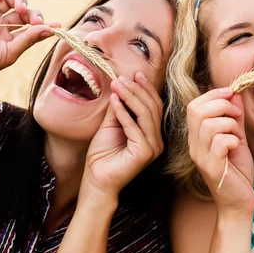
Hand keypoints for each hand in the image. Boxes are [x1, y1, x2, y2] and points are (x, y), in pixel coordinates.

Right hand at [0, 0, 60, 82]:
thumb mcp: (11, 52)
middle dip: (32, 13)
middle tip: (34, 19)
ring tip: (19, 8)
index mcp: (10, 39)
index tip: (57, 25)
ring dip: (18, 0)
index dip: (43, 25)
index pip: (31, 28)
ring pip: (8, 0)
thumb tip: (50, 29)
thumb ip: (29, 39)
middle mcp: (1, 26)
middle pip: (22, 13)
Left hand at [81, 73, 164, 203]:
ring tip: (117, 85)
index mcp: (152, 134)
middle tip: (122, 77)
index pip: (154, 106)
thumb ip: (119, 108)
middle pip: (152, 108)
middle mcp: (157, 141)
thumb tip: (120, 85)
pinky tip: (113, 101)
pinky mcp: (145, 153)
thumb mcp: (111, 124)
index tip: (135, 74)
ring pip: (145, 115)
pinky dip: (123, 112)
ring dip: (130, 97)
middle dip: (137, 90)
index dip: (146, 89)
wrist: (96, 179)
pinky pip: (134, 127)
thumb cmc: (103, 154)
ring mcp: (153, 148)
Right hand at [187, 87, 253, 217]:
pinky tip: (237, 148)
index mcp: (197, 137)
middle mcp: (194, 146)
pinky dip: (234, 140)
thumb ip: (235, 117)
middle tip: (237, 115)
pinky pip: (221, 142)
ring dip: (230, 125)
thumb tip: (235, 93)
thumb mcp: (238, 138)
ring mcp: (201, 157)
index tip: (232, 94)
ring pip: (210, 125)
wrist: (239, 204)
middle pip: (197, 111)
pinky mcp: (212, 168)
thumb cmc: (237, 171)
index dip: (213, 94)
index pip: (193, 106)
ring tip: (238, 136)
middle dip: (222, 105)